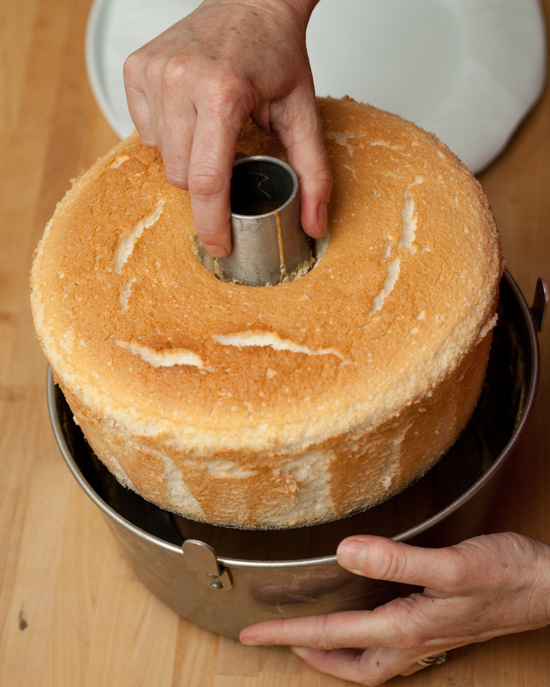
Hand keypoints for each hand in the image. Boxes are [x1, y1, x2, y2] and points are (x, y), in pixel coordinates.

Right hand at [123, 0, 331, 255]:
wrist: (251, 0)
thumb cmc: (275, 52)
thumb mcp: (304, 113)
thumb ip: (314, 173)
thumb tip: (315, 224)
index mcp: (222, 92)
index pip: (206, 181)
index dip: (211, 223)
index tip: (219, 245)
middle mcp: (180, 77)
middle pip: (181, 176)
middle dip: (205, 184)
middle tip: (229, 158)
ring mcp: (154, 70)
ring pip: (161, 156)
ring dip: (187, 157)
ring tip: (211, 130)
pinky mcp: (136, 67)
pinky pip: (146, 130)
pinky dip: (169, 135)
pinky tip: (191, 114)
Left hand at [240, 533, 549, 685]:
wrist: (548, 585)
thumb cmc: (508, 576)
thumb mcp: (452, 566)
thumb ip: (396, 561)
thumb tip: (345, 553)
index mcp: (407, 628)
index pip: (334, 636)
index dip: (288, 634)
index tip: (253, 634)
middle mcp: (413, 639)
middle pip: (349, 664)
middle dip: (307, 652)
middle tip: (275, 638)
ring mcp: (427, 636)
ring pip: (369, 659)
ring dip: (334, 650)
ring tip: (308, 634)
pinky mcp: (439, 625)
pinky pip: (389, 646)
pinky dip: (363, 641)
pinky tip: (364, 622)